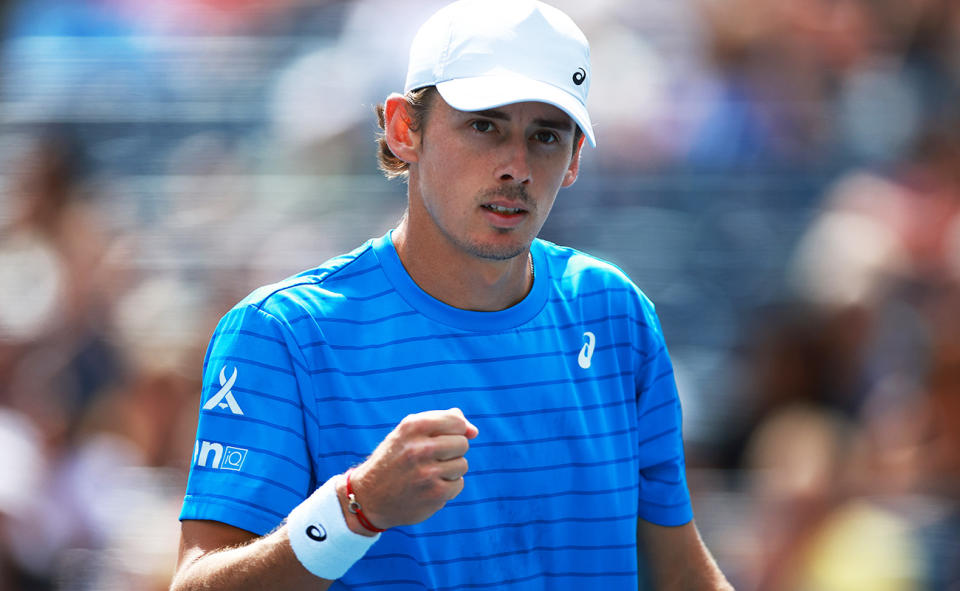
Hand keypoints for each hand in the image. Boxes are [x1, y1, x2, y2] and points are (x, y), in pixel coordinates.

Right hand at [343, 408, 478, 529]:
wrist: (368, 497)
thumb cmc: (394, 459)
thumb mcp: (408, 433)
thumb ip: (441, 422)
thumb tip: (473, 431)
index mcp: (413, 427)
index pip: (456, 421)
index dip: (455, 430)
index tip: (442, 439)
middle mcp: (420, 448)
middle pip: (462, 443)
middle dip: (452, 451)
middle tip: (431, 458)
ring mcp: (427, 473)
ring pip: (462, 464)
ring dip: (450, 470)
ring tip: (428, 473)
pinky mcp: (435, 494)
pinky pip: (458, 484)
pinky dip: (447, 486)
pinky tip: (428, 487)